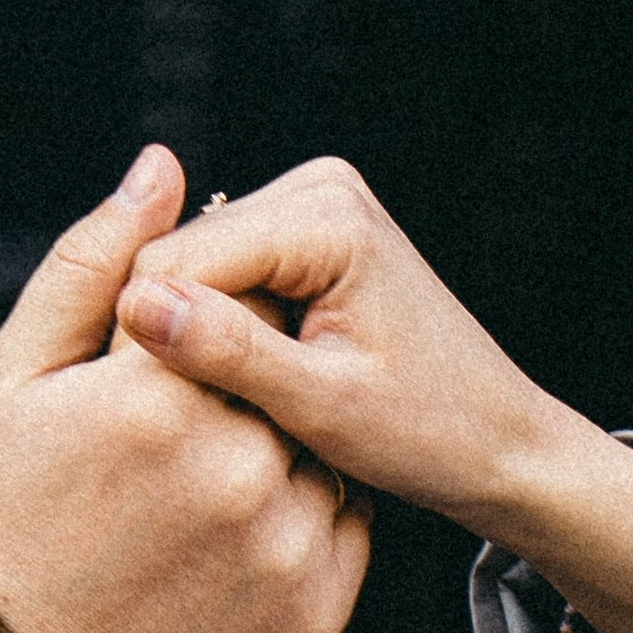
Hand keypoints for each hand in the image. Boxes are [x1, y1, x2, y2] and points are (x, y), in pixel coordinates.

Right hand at [0, 145, 369, 632]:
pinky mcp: (316, 613)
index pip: (222, 299)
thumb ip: (93, 263)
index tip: (149, 367)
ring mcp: (285, 546)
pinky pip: (337, 529)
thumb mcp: (13, 378)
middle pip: (275, 373)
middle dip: (232, 385)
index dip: (185, 325)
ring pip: (313, 450)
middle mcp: (237, 467)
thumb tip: (163, 166)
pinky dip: (295, 521)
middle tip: (166, 442)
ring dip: (272, 451)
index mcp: (158, 394)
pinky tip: (219, 546)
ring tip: (188, 499)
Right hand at [117, 157, 632, 632]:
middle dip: (171, 338)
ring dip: (192, 340)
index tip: (146, 418)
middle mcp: (318, 190)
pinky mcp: (305, 240)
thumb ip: (227, 351)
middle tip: (196, 423)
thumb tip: (133, 304)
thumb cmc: (429, 432)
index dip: (144, 342)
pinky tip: (243, 388)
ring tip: (229, 408)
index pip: (176, 261)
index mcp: (326, 216)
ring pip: (191, 273)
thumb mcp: (322, 406)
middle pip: (179, 258)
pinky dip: (218, 336)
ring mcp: (312, 209)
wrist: (498, 442)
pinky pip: (222, 282)